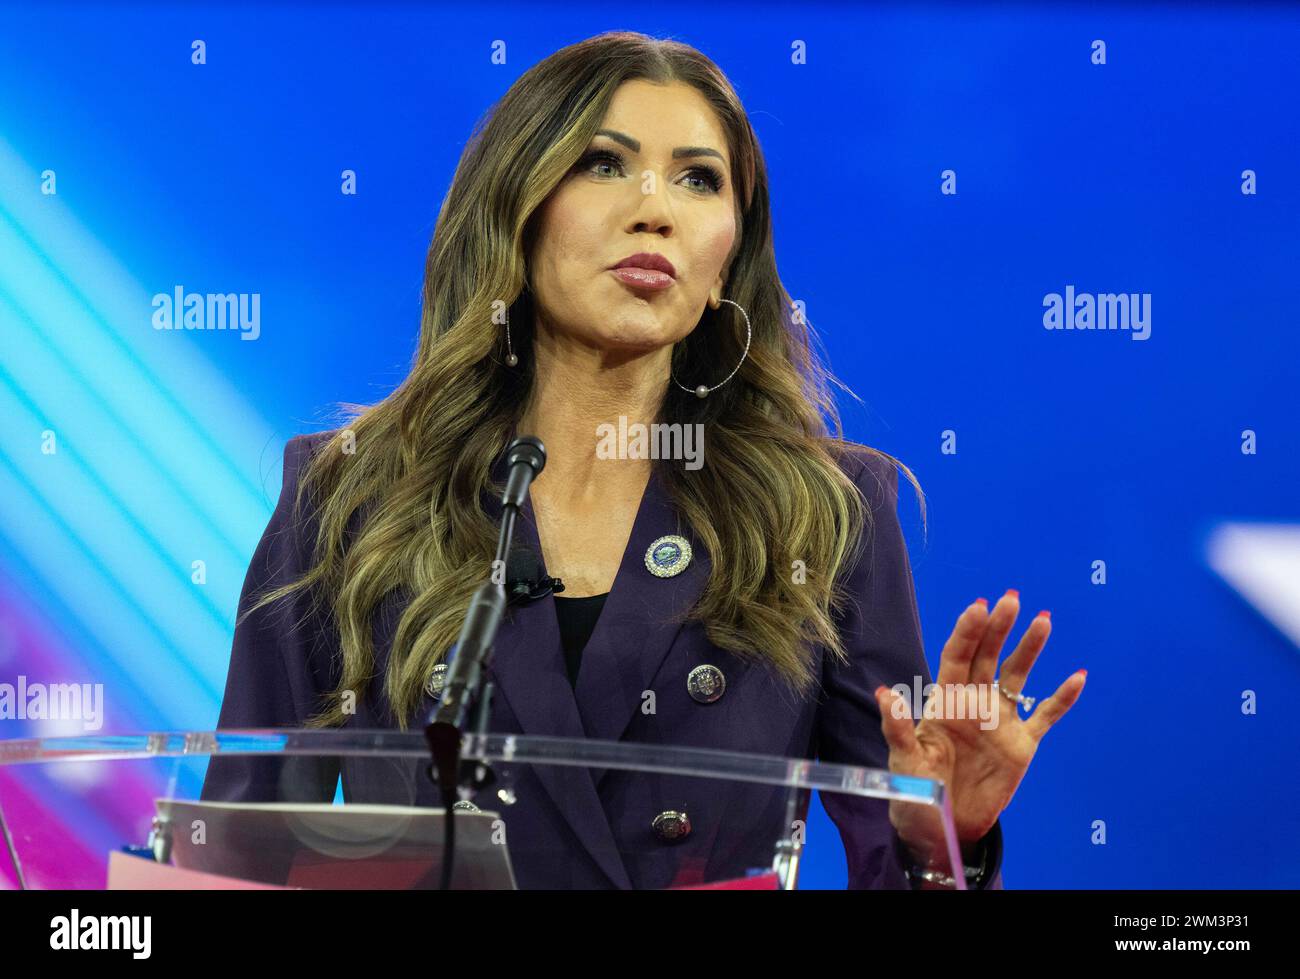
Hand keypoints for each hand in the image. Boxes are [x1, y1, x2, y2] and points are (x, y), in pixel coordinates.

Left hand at [874, 590, 1084, 868]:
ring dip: (1030, 649)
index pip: (957, 658)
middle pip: (988, 657)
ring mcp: (999, 722)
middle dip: (999, 628)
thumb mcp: (904, 764)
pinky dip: (1062, 699)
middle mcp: (973, 704)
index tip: (979, 607)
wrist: (943, 831)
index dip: (967, 633)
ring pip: (1018, 677)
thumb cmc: (916, 795)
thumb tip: (885, 694)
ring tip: (1044, 619)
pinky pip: (1045, 716)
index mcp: (944, 702)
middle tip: (1012, 598)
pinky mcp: (1021, 745)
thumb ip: (899, 729)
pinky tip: (1078, 677)